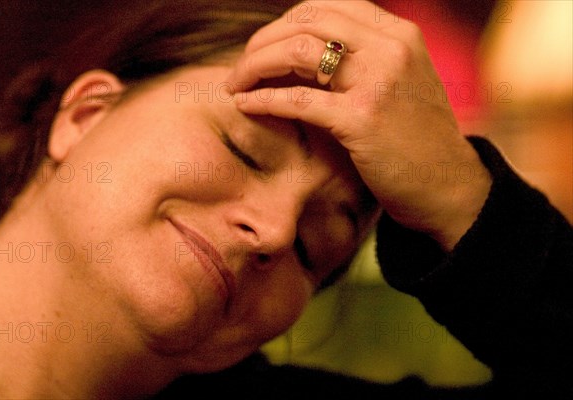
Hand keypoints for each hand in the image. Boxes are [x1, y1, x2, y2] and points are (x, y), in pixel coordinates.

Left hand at [228, 0, 490, 249]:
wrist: (449, 186)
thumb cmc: (417, 140)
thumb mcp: (401, 81)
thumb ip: (365, 58)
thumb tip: (305, 49)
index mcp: (398, 33)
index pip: (325, 7)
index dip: (284, 24)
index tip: (263, 48)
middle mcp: (390, 47)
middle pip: (306, 21)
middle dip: (262, 42)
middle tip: (241, 68)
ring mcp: (378, 80)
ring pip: (297, 51)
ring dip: (255, 66)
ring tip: (236, 85)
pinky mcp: (362, 117)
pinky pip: (298, 99)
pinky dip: (264, 99)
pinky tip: (245, 105)